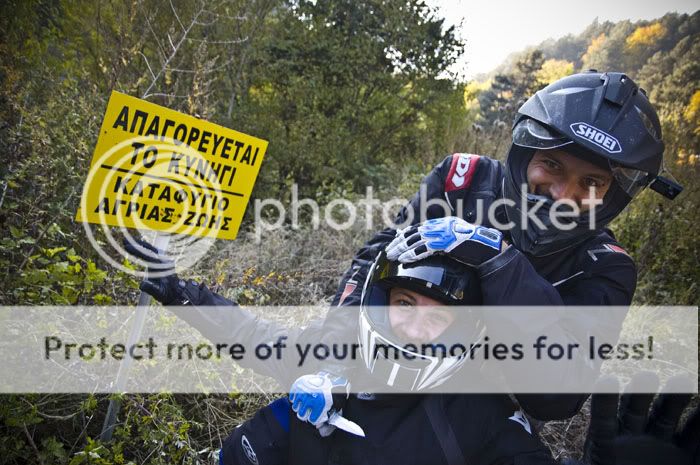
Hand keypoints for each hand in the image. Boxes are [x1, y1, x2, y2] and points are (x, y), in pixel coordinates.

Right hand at [123, 238, 187, 304]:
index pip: (148, 256)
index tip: (127, 246)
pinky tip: (137, 246)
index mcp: (161, 267)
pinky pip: (152, 252)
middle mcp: (163, 261)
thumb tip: (142, 285)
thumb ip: (150, 289)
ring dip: (140, 245)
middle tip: (124, 240)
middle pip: (149, 249)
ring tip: (127, 241)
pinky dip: (144, 249)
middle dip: (137, 244)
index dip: (137, 251)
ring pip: (151, 249)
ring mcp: (163, 260)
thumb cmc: (166, 293)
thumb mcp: (158, 293)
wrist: (176, 292)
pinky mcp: (162, 261)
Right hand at [289, 371, 349, 436]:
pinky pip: (292, 397)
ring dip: (299, 408)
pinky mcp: (298, 386)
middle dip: (304, 415)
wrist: (331, 378)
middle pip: (302, 415)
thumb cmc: (333, 393)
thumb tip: (322, 429)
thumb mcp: (335, 406)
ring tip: (303, 406)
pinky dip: (295, 399)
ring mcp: (303, 392)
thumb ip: (328, 417)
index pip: (312, 420)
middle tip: (306, 414)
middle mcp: (310, 398)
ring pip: (296, 407)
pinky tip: (299, 399)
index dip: (313, 420)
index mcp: (319, 404)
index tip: (313, 418)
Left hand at [386, 217, 502, 265]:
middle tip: (389, 250)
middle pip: (413, 234)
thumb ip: (443, 238)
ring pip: (415, 241)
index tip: (396, 241)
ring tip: (392, 255)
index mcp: (440, 223)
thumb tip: (431, 244)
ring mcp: (441, 234)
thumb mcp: (455, 236)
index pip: (418, 228)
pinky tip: (404, 259)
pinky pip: (423, 249)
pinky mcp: (444, 243)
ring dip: (401, 249)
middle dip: (399, 243)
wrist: (486, 246)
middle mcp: (438, 226)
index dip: (405, 235)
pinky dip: (412, 254)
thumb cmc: (473, 243)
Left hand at [563, 374, 698, 464]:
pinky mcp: (684, 454)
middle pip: (636, 410)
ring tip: (681, 379)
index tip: (607, 379)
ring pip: (666, 415)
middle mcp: (633, 438)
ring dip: (674, 397)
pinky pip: (693, 435)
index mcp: (607, 444)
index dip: (604, 400)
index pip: (604, 418)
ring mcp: (661, 444)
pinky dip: (699, 421)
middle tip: (645, 374)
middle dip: (640, 392)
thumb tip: (564, 463)